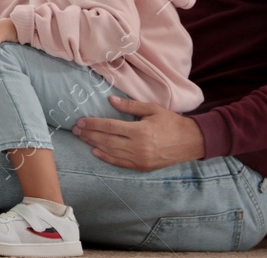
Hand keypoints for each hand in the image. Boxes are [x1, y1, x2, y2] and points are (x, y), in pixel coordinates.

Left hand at [72, 95, 206, 170]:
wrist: (191, 142)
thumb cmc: (171, 122)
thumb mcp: (152, 109)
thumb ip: (130, 106)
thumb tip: (110, 101)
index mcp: (140, 131)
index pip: (109, 127)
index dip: (93, 124)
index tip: (80, 121)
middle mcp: (138, 147)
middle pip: (107, 140)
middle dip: (88, 134)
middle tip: (75, 129)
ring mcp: (140, 159)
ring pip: (111, 152)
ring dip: (94, 144)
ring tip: (81, 138)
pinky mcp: (142, 167)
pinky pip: (120, 163)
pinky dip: (106, 157)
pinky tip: (95, 151)